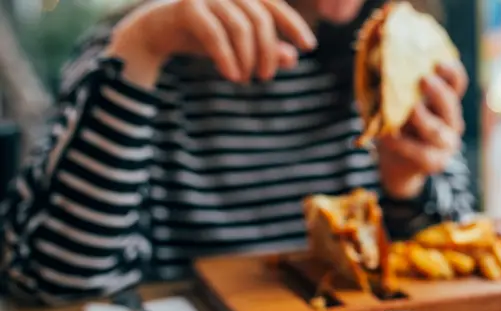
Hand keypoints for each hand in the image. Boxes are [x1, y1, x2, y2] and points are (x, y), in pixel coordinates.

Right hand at [106, 0, 316, 87]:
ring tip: (246, 79)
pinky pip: (215, 34)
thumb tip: (292, 59)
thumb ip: (267, 50)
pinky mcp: (187, 6)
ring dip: (247, 58)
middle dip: (268, 52)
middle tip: (265, 77)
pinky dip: (226, 57)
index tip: (309, 46)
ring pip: (240, 27)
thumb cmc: (205, 35)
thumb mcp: (240, 46)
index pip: (276, 6)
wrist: (158, 31)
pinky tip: (232, 76)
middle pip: (260, 20)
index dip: (295, 25)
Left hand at [377, 62, 468, 199]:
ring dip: (424, 118)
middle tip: (424, 80)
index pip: (457, 82)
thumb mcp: (395, 102)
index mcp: (445, 101)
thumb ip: (390, 83)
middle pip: (450, 104)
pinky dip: (402, 143)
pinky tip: (387, 136)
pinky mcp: (433, 162)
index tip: (439, 62)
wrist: (395, 164)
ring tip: (411, 109)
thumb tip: (376, 55)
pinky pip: (419, 151)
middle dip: (438, 92)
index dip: (452, 71)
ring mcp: (445, 144)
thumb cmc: (396, 125)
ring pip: (436, 130)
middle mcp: (451, 121)